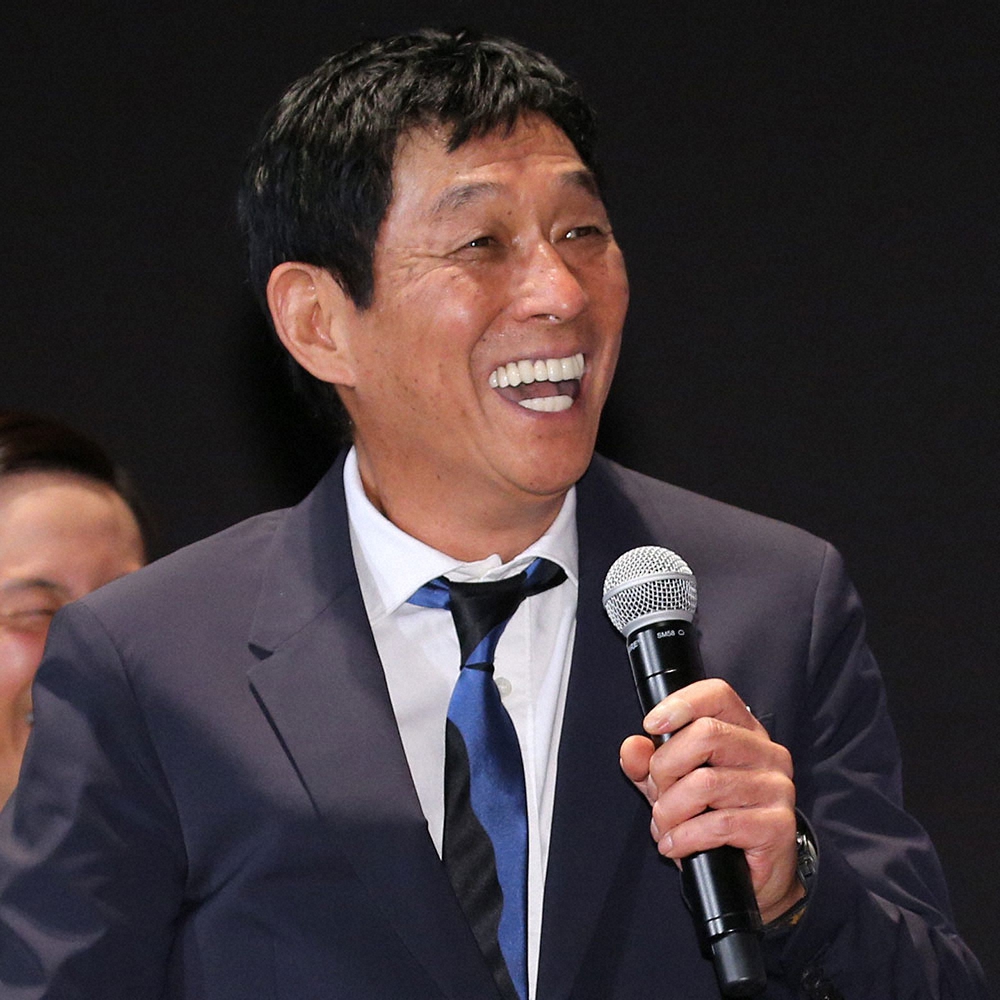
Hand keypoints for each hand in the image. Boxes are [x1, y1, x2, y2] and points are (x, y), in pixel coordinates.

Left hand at [619, 678, 802, 922]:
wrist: (753, 876)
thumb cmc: (715, 822)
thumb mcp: (673, 786)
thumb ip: (648, 764)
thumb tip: (632, 747)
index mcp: (744, 732)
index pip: (717, 695)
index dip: (680, 704)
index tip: (651, 726)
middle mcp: (767, 753)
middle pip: (706, 734)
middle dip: (665, 767)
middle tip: (658, 794)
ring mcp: (776, 788)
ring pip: (706, 783)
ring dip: (671, 810)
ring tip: (665, 826)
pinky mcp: (778, 825)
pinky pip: (719, 824)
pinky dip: (685, 837)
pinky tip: (675, 845)